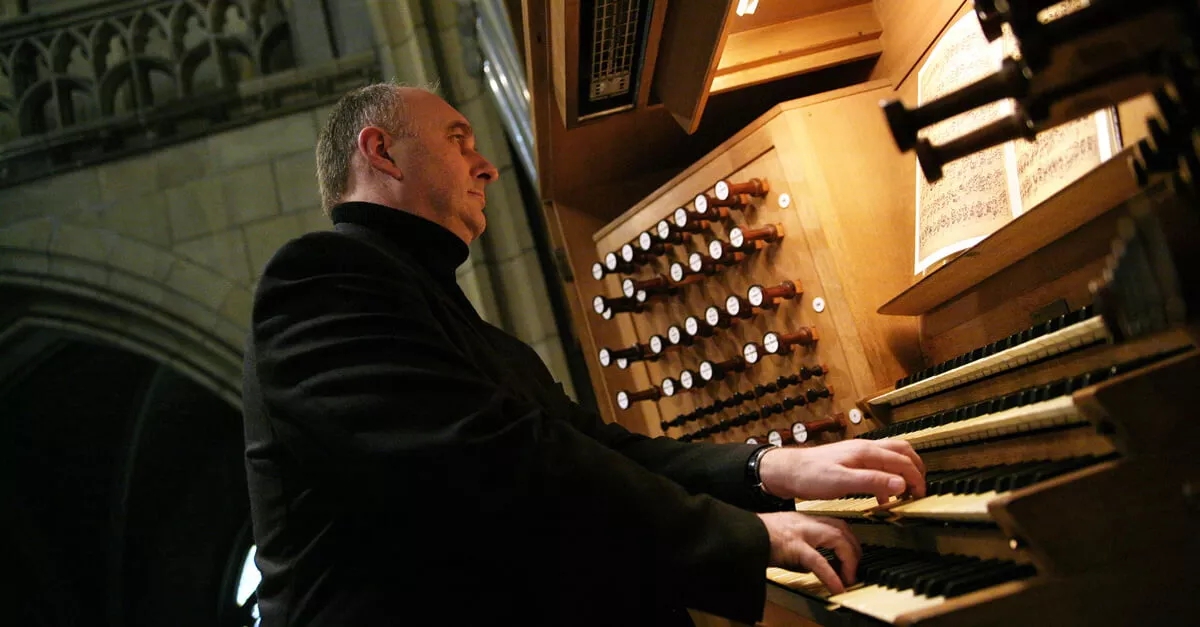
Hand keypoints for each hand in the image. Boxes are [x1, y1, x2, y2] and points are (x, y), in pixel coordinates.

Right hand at [757, 512, 859, 593]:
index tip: (851, 556)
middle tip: (855, 568)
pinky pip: (819, 561)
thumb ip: (800, 549)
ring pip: (836, 538)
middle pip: (841, 528)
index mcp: (802, 520)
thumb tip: (811, 567)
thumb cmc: (755, 537)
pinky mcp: (794, 546)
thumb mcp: (783, 539)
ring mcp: (800, 532)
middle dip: (854, 548)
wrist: (739, 534)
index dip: (848, 540)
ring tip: (848, 578)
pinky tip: (836, 587)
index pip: (834, 523)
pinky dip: (831, 575)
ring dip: (849, 559)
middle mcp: (804, 522)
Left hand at [758, 439, 925, 502]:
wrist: (787, 471)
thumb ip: (873, 481)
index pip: (903, 461)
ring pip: (891, 457)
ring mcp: (858, 454)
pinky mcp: (851, 462)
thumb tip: (901, 484)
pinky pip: (878, 466)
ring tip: (906, 493)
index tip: (921, 495)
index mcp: (867, 452)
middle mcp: (865, 449)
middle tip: (920, 490)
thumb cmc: (811, 475)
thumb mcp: (842, 482)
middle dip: (916, 469)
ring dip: (903, 472)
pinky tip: (883, 497)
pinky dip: (887, 479)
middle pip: (902, 452)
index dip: (916, 478)